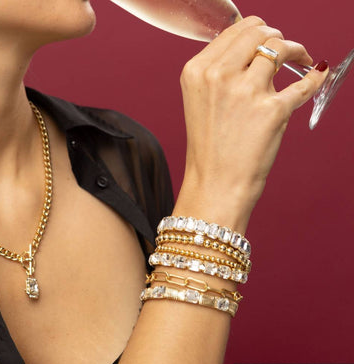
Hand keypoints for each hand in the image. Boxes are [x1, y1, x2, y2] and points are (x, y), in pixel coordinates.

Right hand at [174, 16, 327, 230]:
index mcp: (197, 72)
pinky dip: (315, 77)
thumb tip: (254, 50)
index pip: (234, 29)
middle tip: (284, 48)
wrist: (215, 183)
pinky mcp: (272, 110)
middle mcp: (218, 76)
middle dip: (275, 35)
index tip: (266, 37)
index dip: (256, 29)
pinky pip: (304, 83)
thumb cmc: (209, 148)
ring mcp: (246, 92)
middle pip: (258, 31)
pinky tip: (317, 75)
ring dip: (297, 50)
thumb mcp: (200, 101)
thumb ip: (220, 72)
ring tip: (302, 59)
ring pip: (281, 47)